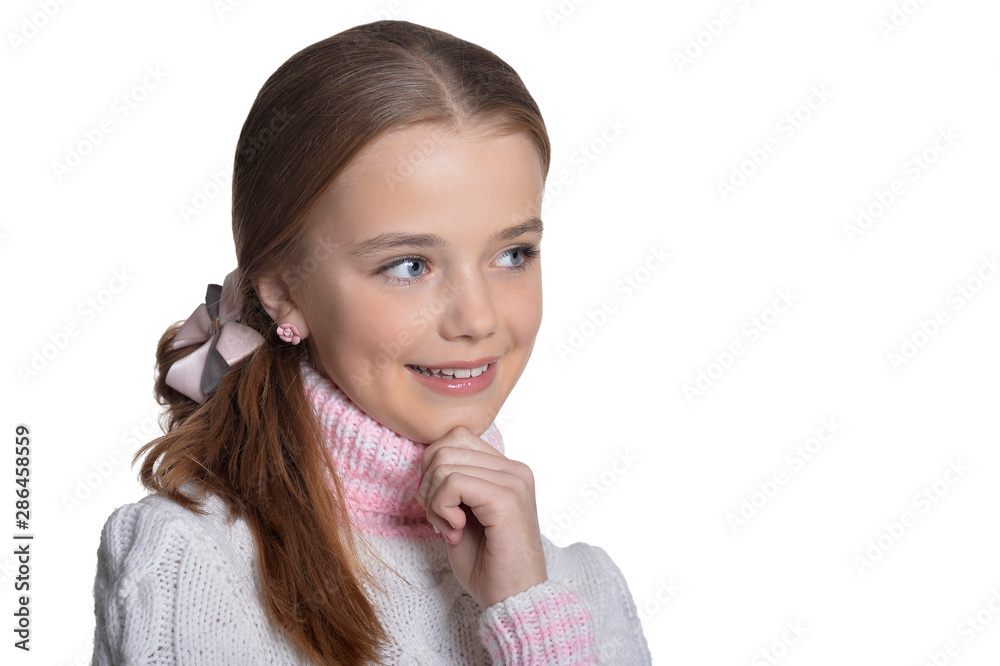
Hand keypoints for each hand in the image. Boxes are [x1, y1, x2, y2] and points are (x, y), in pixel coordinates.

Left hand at [416, 426, 547, 608]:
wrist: (513, 600)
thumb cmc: (487, 565)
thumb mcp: (461, 516)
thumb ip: (449, 485)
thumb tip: (424, 465)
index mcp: (506, 469)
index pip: (455, 437)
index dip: (433, 469)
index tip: (441, 506)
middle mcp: (514, 469)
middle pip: (446, 446)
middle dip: (429, 485)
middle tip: (442, 520)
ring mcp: (513, 481)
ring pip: (444, 463)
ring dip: (434, 501)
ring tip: (450, 529)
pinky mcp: (507, 498)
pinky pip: (453, 483)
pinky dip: (441, 508)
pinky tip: (455, 531)